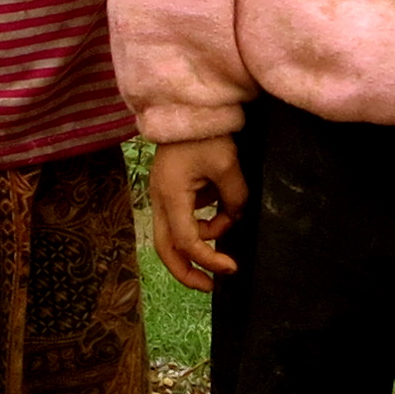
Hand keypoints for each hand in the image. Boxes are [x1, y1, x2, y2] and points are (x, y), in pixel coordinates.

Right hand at [149, 137, 248, 290]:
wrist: (188, 107)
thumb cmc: (206, 134)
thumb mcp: (227, 166)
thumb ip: (234, 199)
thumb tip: (235, 218)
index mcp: (171, 196)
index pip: (188, 241)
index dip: (209, 259)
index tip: (231, 267)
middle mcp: (159, 200)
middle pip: (166, 249)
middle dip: (187, 272)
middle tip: (211, 286)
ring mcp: (161, 195)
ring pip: (173, 235)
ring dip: (202, 238)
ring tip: (228, 219)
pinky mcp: (168, 190)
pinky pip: (183, 217)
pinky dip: (201, 221)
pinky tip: (219, 206)